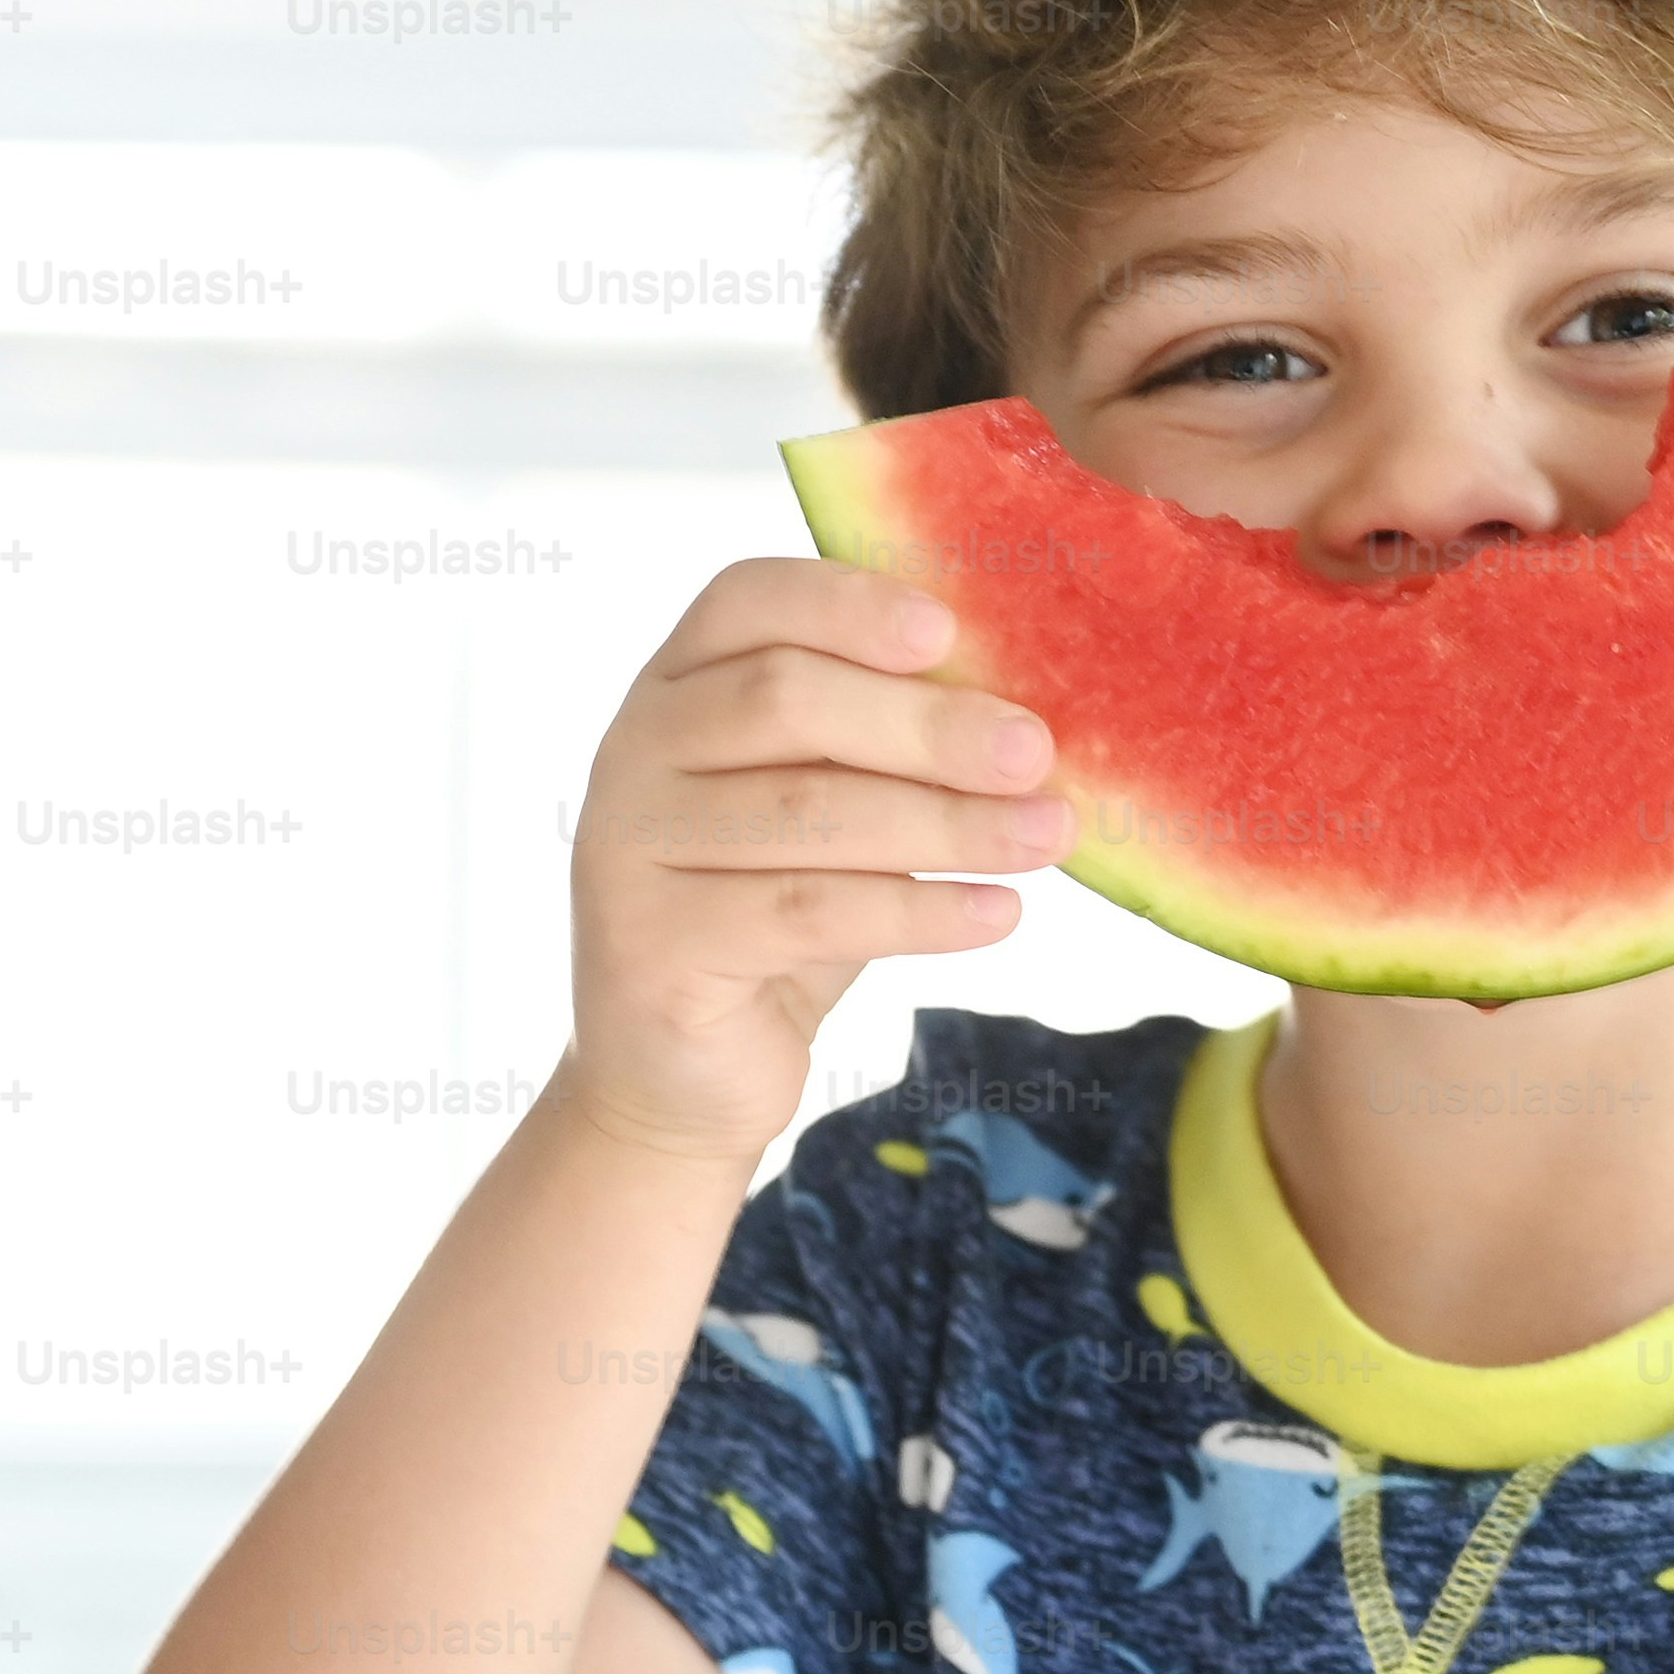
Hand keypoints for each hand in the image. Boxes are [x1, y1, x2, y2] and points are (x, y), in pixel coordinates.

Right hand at [556, 560, 1067, 1164]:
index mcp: (674, 686)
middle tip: (1035, 754)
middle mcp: (633, 751)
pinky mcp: (650, 947)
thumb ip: (880, 748)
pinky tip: (998, 914)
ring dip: (947, 823)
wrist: (685, 1073)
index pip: (746, 600)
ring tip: (1046, 836)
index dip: (847, 601)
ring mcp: (627, 848)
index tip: (950, 630)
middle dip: (927, 725)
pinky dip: (919, 913)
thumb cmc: (776, 915)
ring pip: (808, 813)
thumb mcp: (825, 809)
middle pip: (785, 699)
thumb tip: (1028, 712)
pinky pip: (808, 913)